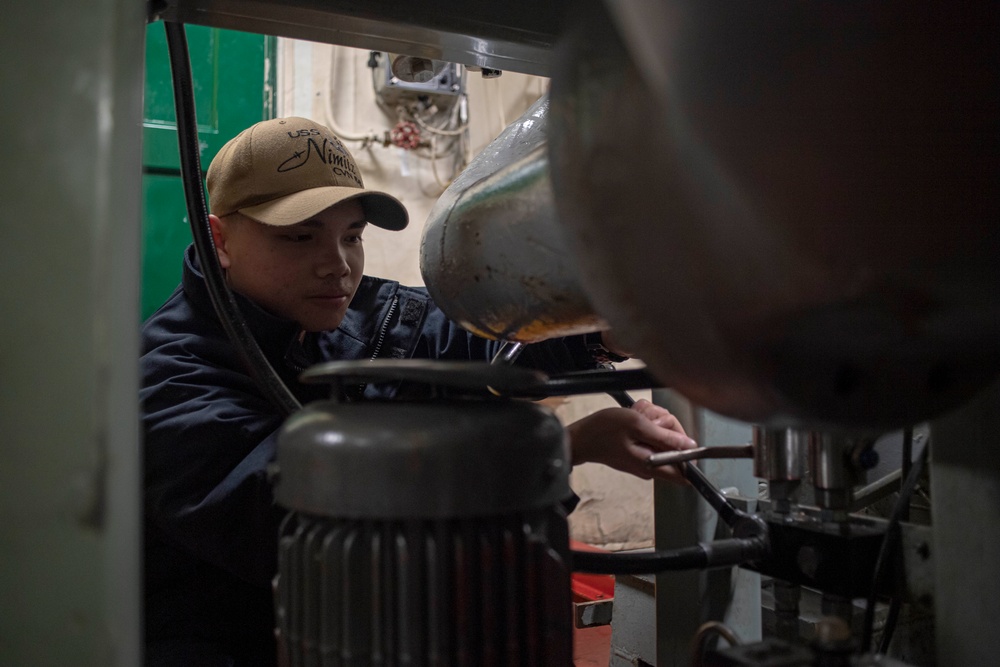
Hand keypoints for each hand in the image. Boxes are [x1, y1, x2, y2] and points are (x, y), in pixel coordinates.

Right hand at [566, 399, 696, 483]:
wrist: (580, 437)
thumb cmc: (604, 431)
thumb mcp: (637, 426)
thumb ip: (665, 437)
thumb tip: (691, 446)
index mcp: (653, 465)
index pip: (685, 474)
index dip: (689, 453)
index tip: (677, 435)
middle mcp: (651, 467)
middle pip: (675, 446)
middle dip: (665, 425)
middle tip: (647, 418)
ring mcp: (645, 459)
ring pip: (663, 436)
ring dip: (653, 420)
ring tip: (636, 416)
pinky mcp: (638, 451)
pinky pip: (651, 436)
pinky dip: (645, 423)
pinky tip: (632, 417)